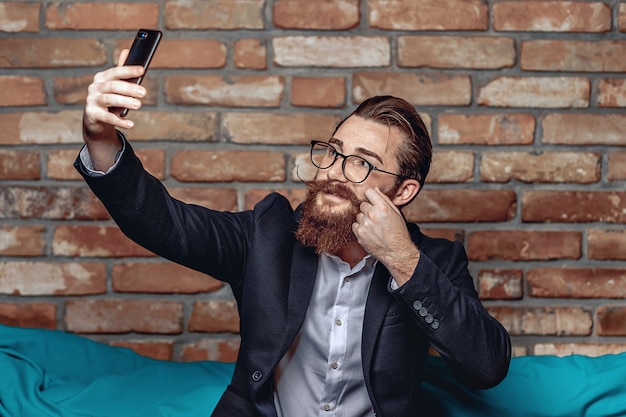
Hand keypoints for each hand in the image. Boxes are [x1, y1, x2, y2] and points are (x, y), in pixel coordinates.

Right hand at [82, 49, 145, 169]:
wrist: (95, 120)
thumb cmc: (109, 100)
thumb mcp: (115, 86)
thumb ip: (121, 72)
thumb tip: (126, 51)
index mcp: (102, 78)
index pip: (116, 72)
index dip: (129, 70)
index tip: (142, 70)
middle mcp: (95, 87)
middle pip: (113, 86)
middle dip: (129, 88)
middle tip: (143, 92)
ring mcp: (92, 100)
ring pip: (109, 99)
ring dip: (125, 101)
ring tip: (138, 105)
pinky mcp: (92, 114)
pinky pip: (107, 117)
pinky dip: (120, 121)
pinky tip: (131, 124)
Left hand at [353, 187, 419, 284]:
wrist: (396, 251)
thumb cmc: (398, 233)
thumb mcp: (396, 213)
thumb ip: (385, 200)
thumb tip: (376, 190)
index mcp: (382, 207)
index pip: (369, 192)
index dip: (371, 197)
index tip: (373, 201)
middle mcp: (372, 214)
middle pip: (363, 205)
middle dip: (369, 210)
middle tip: (377, 219)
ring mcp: (364, 224)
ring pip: (359, 216)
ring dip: (365, 220)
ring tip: (374, 227)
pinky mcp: (359, 234)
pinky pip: (355, 226)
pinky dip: (361, 228)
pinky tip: (370, 232)